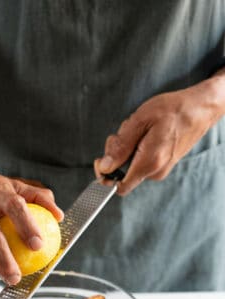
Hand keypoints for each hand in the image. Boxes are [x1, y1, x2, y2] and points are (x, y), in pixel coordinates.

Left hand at [94, 76, 224, 194]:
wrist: (201, 108)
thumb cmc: (173, 110)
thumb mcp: (140, 120)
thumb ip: (121, 146)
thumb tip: (105, 167)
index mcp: (149, 162)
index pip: (119, 187)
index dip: (105, 177)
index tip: (101, 160)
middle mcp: (155, 171)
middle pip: (121, 173)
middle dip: (115, 153)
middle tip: (123, 132)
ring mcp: (160, 169)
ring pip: (130, 165)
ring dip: (126, 148)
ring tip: (139, 128)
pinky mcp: (162, 164)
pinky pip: (139, 161)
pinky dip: (136, 148)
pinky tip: (145, 133)